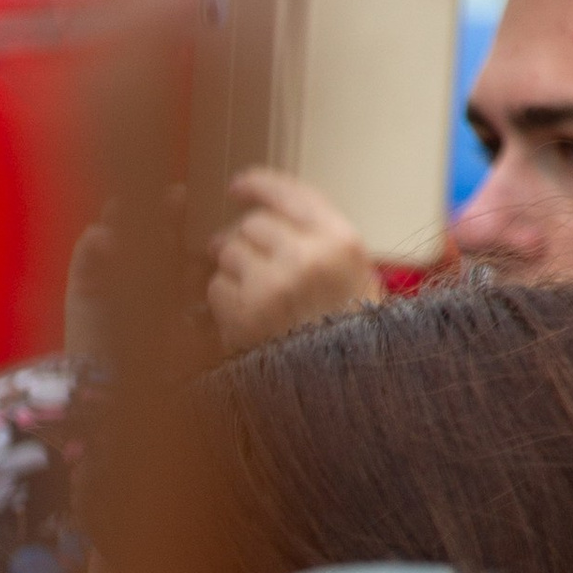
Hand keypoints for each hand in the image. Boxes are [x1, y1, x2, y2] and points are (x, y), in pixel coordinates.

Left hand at [205, 165, 382, 354]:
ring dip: (234, 268)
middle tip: (249, 259)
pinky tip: (247, 314)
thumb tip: (260, 211)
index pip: (291, 194)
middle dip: (246, 240)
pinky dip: (224, 299)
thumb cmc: (349, 330)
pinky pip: (216, 287)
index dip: (259, 185)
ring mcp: (272, 287)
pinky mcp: (244, 317)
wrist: (342, 387)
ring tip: (255, 291)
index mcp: (341, 241)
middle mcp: (306, 258)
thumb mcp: (356, 272)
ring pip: (229, 252)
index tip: (238, 186)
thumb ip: (318, 236)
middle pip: (253, 224)